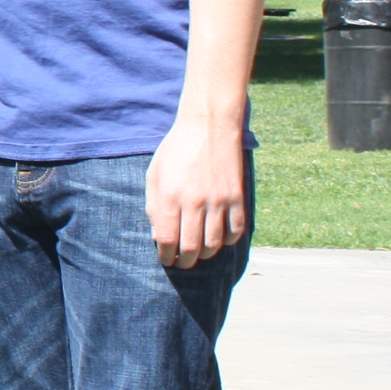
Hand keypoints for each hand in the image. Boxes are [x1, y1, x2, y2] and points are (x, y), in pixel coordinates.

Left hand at [146, 118, 248, 267]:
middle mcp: (194, 202)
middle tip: (182, 262)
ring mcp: (218, 200)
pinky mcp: (236, 197)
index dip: (166, 255)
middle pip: (191, 247)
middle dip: (184, 261)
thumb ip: (153, 206)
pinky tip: (219, 240)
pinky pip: (235, 231)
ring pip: (214, 244)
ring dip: (205, 255)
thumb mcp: (154, 174)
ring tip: (198, 254)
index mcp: (170, 196)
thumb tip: (159, 236)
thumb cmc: (175, 151)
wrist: (208, 126)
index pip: (167, 240)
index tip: (166, 259)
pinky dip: (228, 241)